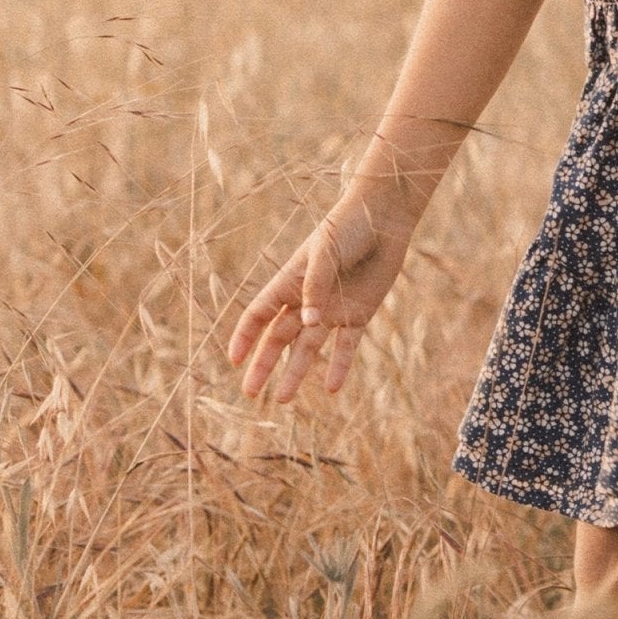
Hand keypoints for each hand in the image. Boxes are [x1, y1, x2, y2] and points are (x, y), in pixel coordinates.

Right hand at [226, 192, 412, 402]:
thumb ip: (315, 287)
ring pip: (308, 348)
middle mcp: (307, 300)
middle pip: (278, 338)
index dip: (245, 337)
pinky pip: (345, 346)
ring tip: (283, 399)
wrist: (383, 219)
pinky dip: (339, 366)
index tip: (234, 361)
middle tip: (250, 393)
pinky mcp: (358, 313)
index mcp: (290, 281)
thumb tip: (307, 324)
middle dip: (263, 364)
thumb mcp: (325, 252)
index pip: (259, 314)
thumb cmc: (347, 227)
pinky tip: (332, 389)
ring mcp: (331, 309)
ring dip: (295, 373)